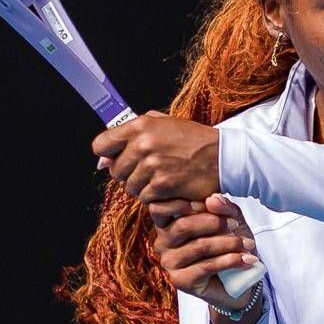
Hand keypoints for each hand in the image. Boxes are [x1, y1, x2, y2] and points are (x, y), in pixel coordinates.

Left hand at [92, 110, 219, 202]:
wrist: (222, 156)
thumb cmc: (193, 140)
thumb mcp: (164, 124)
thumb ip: (131, 134)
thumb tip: (103, 160)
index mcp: (140, 125)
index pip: (101, 145)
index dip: (108, 155)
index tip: (118, 159)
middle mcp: (143, 144)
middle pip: (115, 171)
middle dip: (130, 173)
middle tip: (151, 170)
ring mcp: (152, 166)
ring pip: (130, 187)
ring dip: (144, 187)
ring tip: (163, 177)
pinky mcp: (161, 185)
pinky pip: (145, 199)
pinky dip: (156, 197)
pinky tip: (171, 187)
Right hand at [149, 193, 258, 312]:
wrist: (238, 279)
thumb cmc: (229, 243)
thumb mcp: (229, 218)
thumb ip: (221, 207)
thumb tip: (212, 200)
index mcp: (168, 223)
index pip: (160, 208)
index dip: (181, 203)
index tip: (207, 202)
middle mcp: (163, 243)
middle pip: (183, 226)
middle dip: (214, 223)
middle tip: (235, 224)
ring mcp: (170, 263)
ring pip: (199, 247)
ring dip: (229, 244)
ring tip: (248, 244)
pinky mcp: (181, 281)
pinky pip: (206, 266)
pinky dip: (230, 261)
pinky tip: (246, 259)